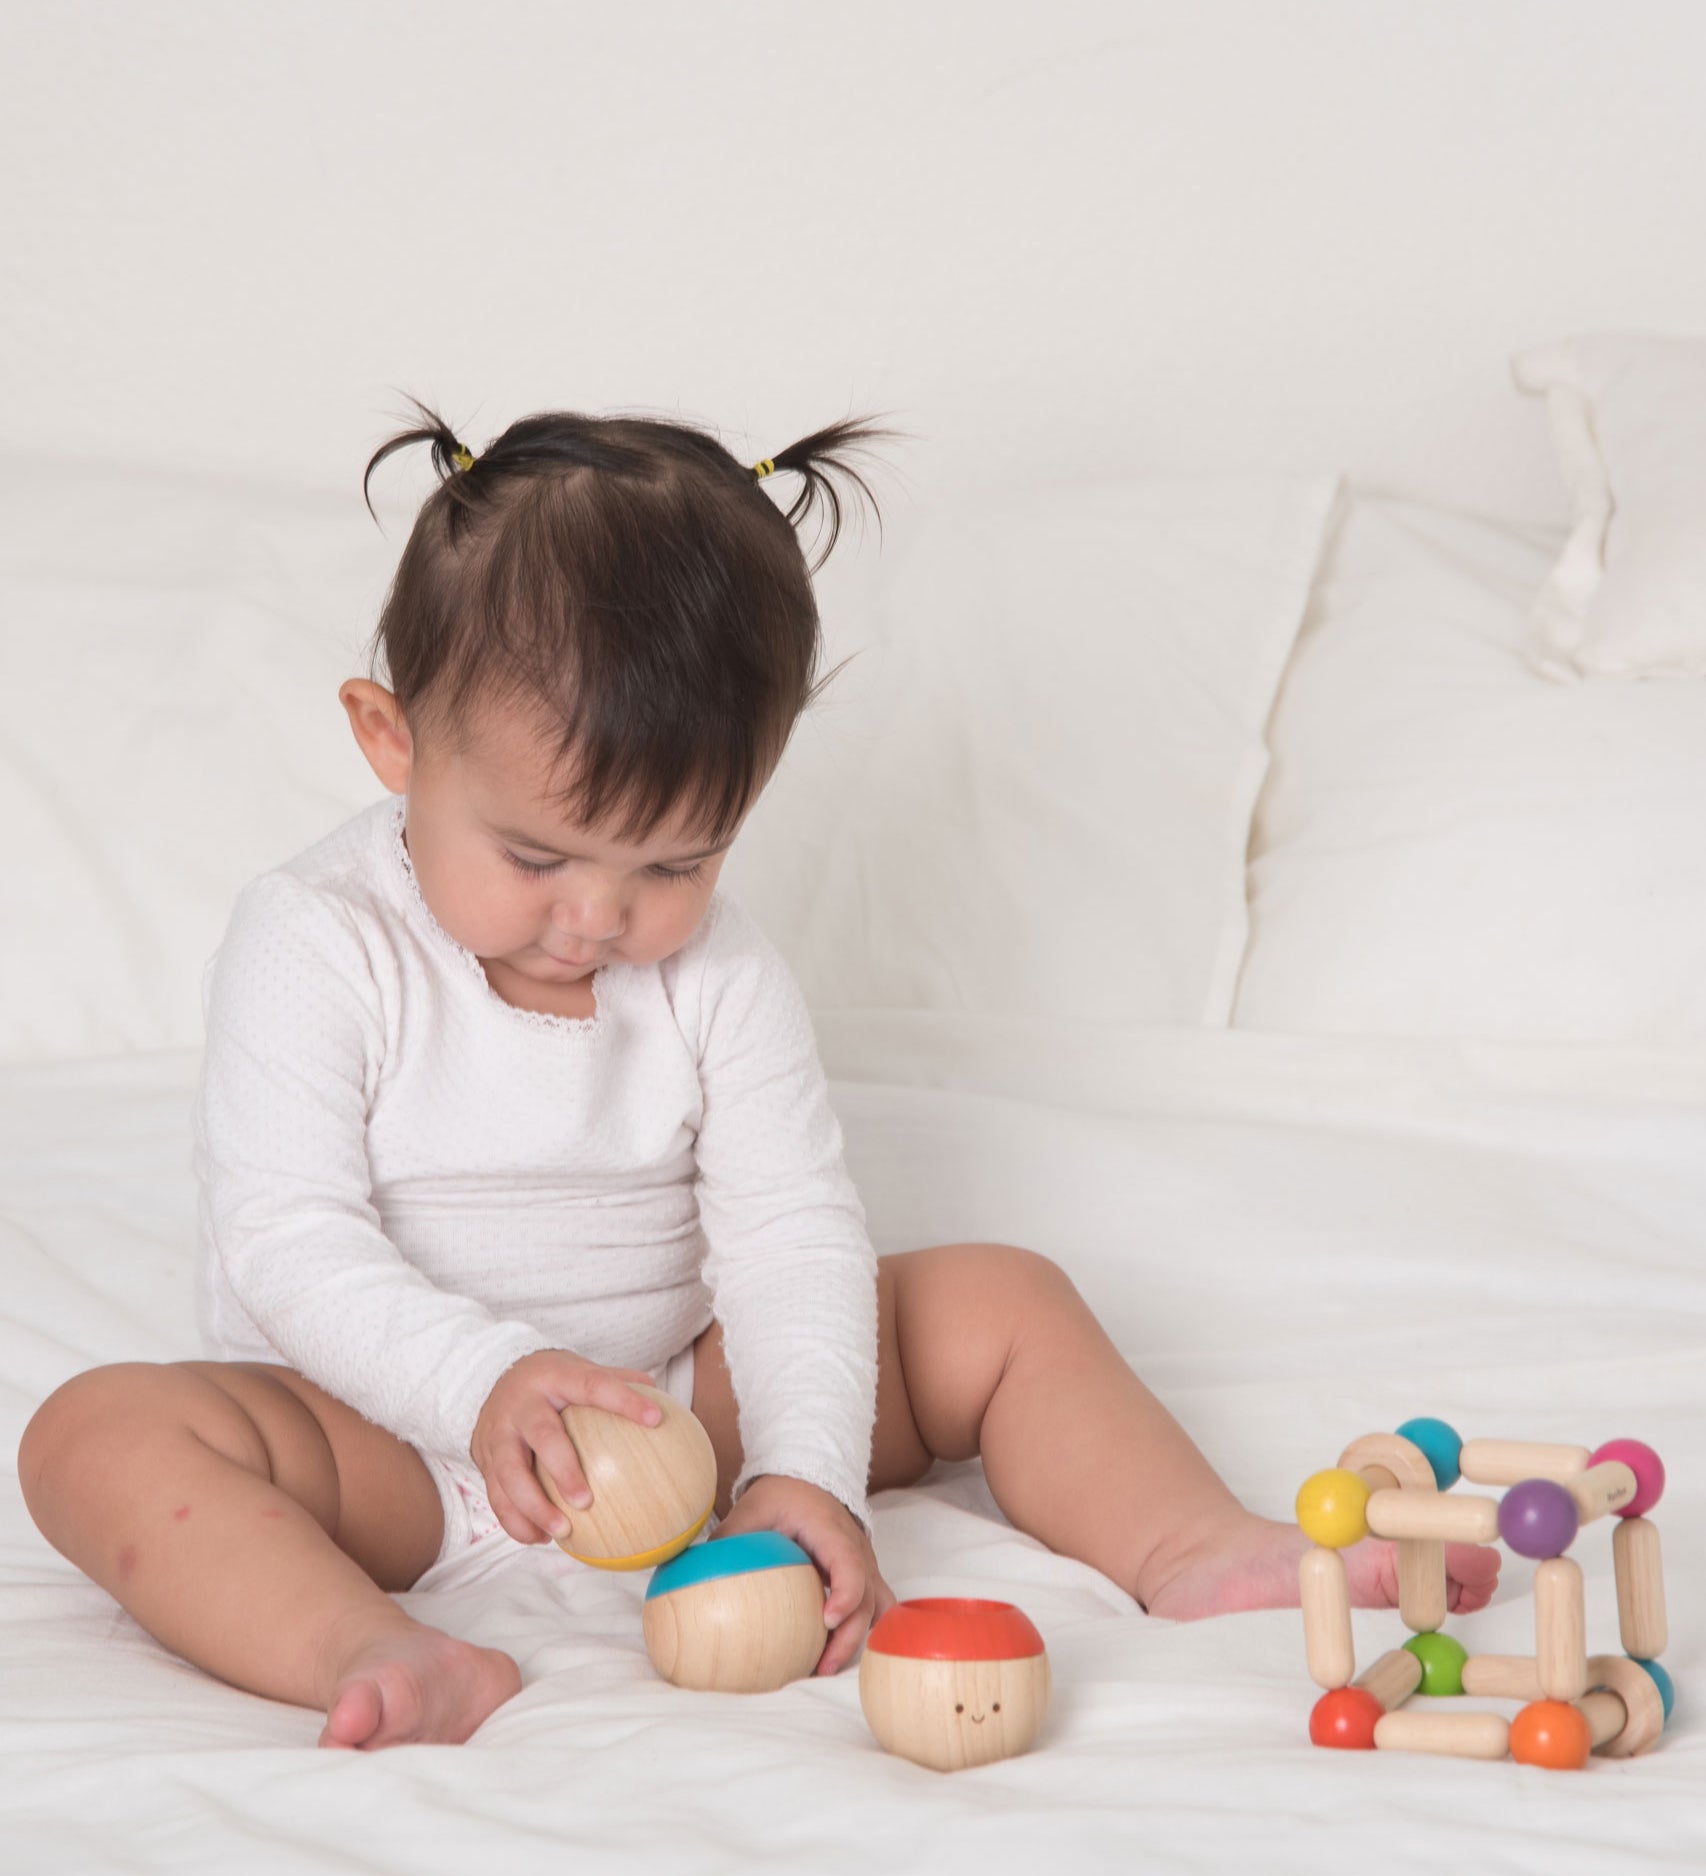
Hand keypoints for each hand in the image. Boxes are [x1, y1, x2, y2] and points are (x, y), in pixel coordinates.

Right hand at [470, 1349, 663, 1545]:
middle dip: (563, 1469)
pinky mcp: (484, 1458)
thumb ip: (619, 1384)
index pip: (593, 1385)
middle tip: (586, 1501)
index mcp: (556, 1378)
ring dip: (534, 1507)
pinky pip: (496, 1495)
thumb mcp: (581, 1371)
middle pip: (542, 1435)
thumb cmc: (554, 1382)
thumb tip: (667, 1405)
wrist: (493, 1378)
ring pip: (509, 1474)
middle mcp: (523, 1405)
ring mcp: (499, 1432)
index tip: (655, 1418)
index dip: (624, 1400)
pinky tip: (541, 1538)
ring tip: (562, 1532)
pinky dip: (516, 1521)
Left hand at [713, 1473, 894, 1676]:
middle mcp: (857, 1550)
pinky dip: (858, 1632)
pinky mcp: (862, 1578)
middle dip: (849, 1637)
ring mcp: (865, 1565)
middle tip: (820, 1667)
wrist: (806, 1482)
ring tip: (824, 1666)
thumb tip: (694, 1572)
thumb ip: (728, 1538)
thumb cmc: (781, 1496)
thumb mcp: (752, 1509)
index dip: (846, 1594)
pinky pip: (872, 1609)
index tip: (827, 1620)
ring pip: (877, 1609)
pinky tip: (829, 1652)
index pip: (850, 1564)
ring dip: (856, 1639)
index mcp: (832, 1531)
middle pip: (869, 1599)